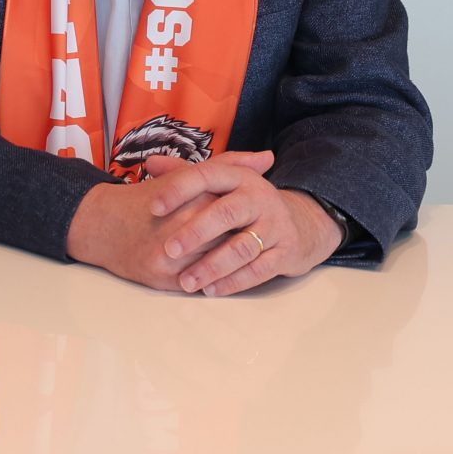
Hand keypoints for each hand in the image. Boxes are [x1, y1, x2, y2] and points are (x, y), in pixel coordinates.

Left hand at [140, 151, 340, 296]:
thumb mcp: (221, 183)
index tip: (153, 208)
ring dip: (212, 266)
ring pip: (242, 247)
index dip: (178, 190)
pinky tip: (211, 290)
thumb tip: (151, 163)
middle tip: (168, 249)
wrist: (301, 222)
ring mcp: (276, 225)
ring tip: (186, 281)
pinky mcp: (286, 252)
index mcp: (239, 176)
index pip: (206, 176)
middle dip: (196, 232)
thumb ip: (185, 173)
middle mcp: (260, 197)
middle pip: (226, 213)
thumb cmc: (245, 202)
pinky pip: (259, 270)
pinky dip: (234, 282)